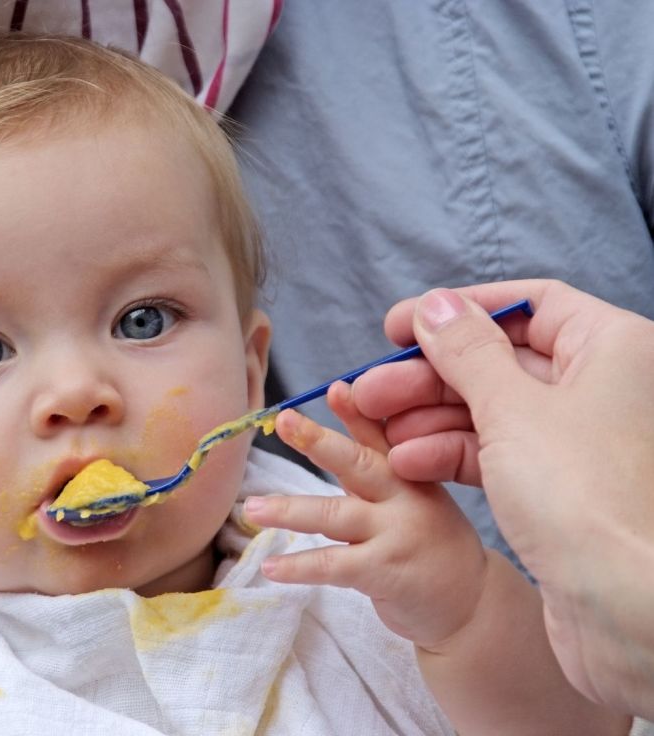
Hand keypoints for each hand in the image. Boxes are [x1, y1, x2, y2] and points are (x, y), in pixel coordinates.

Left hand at [244, 381, 487, 651]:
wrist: (474, 604)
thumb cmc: (430, 541)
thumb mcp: (408, 492)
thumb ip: (372, 453)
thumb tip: (339, 396)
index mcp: (408, 475)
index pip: (380, 437)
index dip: (357, 412)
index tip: (334, 389)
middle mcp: (405, 498)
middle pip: (358, 465)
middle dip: (319, 442)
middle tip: (284, 421)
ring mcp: (397, 535)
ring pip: (335, 516)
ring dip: (289, 510)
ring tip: (251, 508)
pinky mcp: (386, 572)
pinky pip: (334, 565)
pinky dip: (299, 566)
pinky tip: (271, 566)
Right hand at [351, 280, 653, 716]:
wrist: (624, 610)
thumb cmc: (583, 499)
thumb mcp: (511, 409)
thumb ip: (466, 351)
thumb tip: (437, 305)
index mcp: (613, 349)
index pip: (528, 305)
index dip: (458, 310)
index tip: (399, 327)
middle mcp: (604, 387)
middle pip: (500, 359)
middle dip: (428, 376)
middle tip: (370, 390)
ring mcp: (581, 439)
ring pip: (492, 409)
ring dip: (429, 418)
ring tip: (379, 432)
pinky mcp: (562, 485)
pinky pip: (498, 452)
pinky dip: (451, 454)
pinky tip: (409, 464)